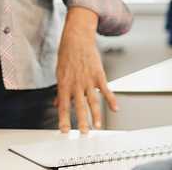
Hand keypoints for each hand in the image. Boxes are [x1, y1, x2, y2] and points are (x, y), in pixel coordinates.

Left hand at [55, 8, 116, 133]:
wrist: (77, 38)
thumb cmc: (67, 54)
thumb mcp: (59, 73)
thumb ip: (60, 90)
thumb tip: (56, 102)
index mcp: (64, 84)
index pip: (63, 106)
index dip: (63, 119)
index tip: (64, 131)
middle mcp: (76, 84)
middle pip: (79, 107)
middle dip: (81, 122)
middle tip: (84, 133)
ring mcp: (88, 80)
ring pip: (93, 101)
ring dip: (96, 115)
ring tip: (98, 127)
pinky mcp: (99, 74)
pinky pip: (106, 90)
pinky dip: (111, 100)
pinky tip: (115, 108)